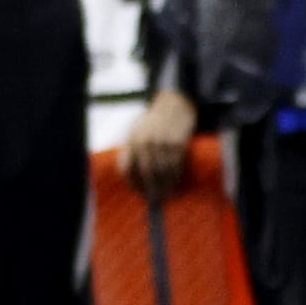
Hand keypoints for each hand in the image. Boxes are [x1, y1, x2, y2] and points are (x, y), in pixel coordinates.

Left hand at [119, 87, 197, 201]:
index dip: (132, 182)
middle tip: (154, 199)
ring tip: (166, 195)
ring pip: (163, 172)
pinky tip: (175, 184)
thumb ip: (132, 151)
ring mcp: (163, 143)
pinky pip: (176, 166)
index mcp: (132, 139)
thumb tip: (131, 177)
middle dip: (151, 189)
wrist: (174, 105)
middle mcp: (146, 141)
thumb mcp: (137, 132)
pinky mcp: (178, 144)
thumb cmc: (154, 122)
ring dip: (165, 187)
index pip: (128, 167)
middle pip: (147, 173)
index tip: (138, 191)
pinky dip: (175, 178)